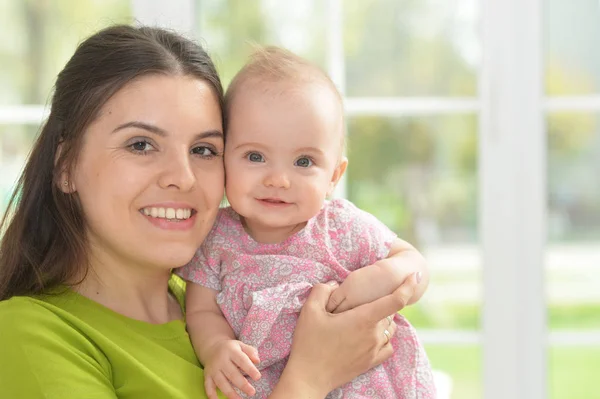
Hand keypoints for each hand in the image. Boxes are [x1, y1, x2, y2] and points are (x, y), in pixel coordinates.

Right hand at [203, 340, 260, 398]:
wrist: (211, 347)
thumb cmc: (231, 349)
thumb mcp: (241, 345)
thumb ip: (250, 352)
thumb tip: (257, 361)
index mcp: (231, 351)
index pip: (242, 360)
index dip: (250, 369)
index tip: (258, 377)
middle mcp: (221, 360)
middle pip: (232, 374)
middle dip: (242, 384)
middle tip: (252, 392)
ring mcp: (213, 369)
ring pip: (221, 382)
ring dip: (230, 392)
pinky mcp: (207, 375)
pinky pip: (208, 386)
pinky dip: (212, 395)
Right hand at [278, 272, 420, 396]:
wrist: (309, 377)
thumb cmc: (309, 343)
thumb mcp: (310, 311)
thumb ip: (323, 290)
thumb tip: (335, 284)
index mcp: (364, 319)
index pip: (396, 300)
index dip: (408, 286)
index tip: (415, 276)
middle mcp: (374, 335)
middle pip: (389, 313)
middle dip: (380, 304)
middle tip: (359, 303)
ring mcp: (374, 350)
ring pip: (389, 329)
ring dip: (382, 321)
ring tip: (363, 318)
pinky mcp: (371, 362)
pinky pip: (387, 346)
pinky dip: (383, 338)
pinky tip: (370, 336)